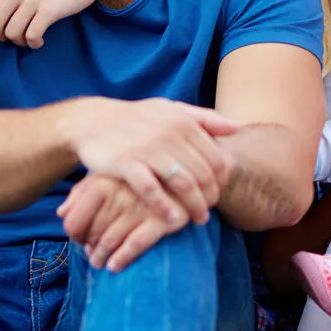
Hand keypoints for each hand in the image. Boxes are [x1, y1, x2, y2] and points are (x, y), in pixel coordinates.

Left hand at [58, 174, 185, 272]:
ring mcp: (141, 205)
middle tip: (91, 256)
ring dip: (102, 257)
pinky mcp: (163, 217)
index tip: (80, 241)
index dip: (73, 235)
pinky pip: (136, 244)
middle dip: (88, 248)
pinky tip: (116, 266)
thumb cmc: (144, 172)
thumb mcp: (111, 174)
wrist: (192, 165)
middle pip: (90, 232)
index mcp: (104, 180)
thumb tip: (61, 213)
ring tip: (101, 263)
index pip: (74, 218)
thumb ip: (83, 191)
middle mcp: (120, 192)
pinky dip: (122, 258)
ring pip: (110, 240)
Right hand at [73, 97, 236, 225]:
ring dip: (195, 205)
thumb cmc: (138, 118)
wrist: (93, 121)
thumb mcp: (171, 110)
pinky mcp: (126, 164)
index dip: (221, 179)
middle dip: (211, 196)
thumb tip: (236, 128)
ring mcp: (148, 149)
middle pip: (203, 173)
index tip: (219, 192)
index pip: (215, 157)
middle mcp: (169, 134)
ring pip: (183, 183)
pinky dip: (165, 207)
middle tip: (211, 209)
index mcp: (184, 121)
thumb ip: (205, 118)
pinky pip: (151, 190)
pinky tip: (174, 221)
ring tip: (199, 219)